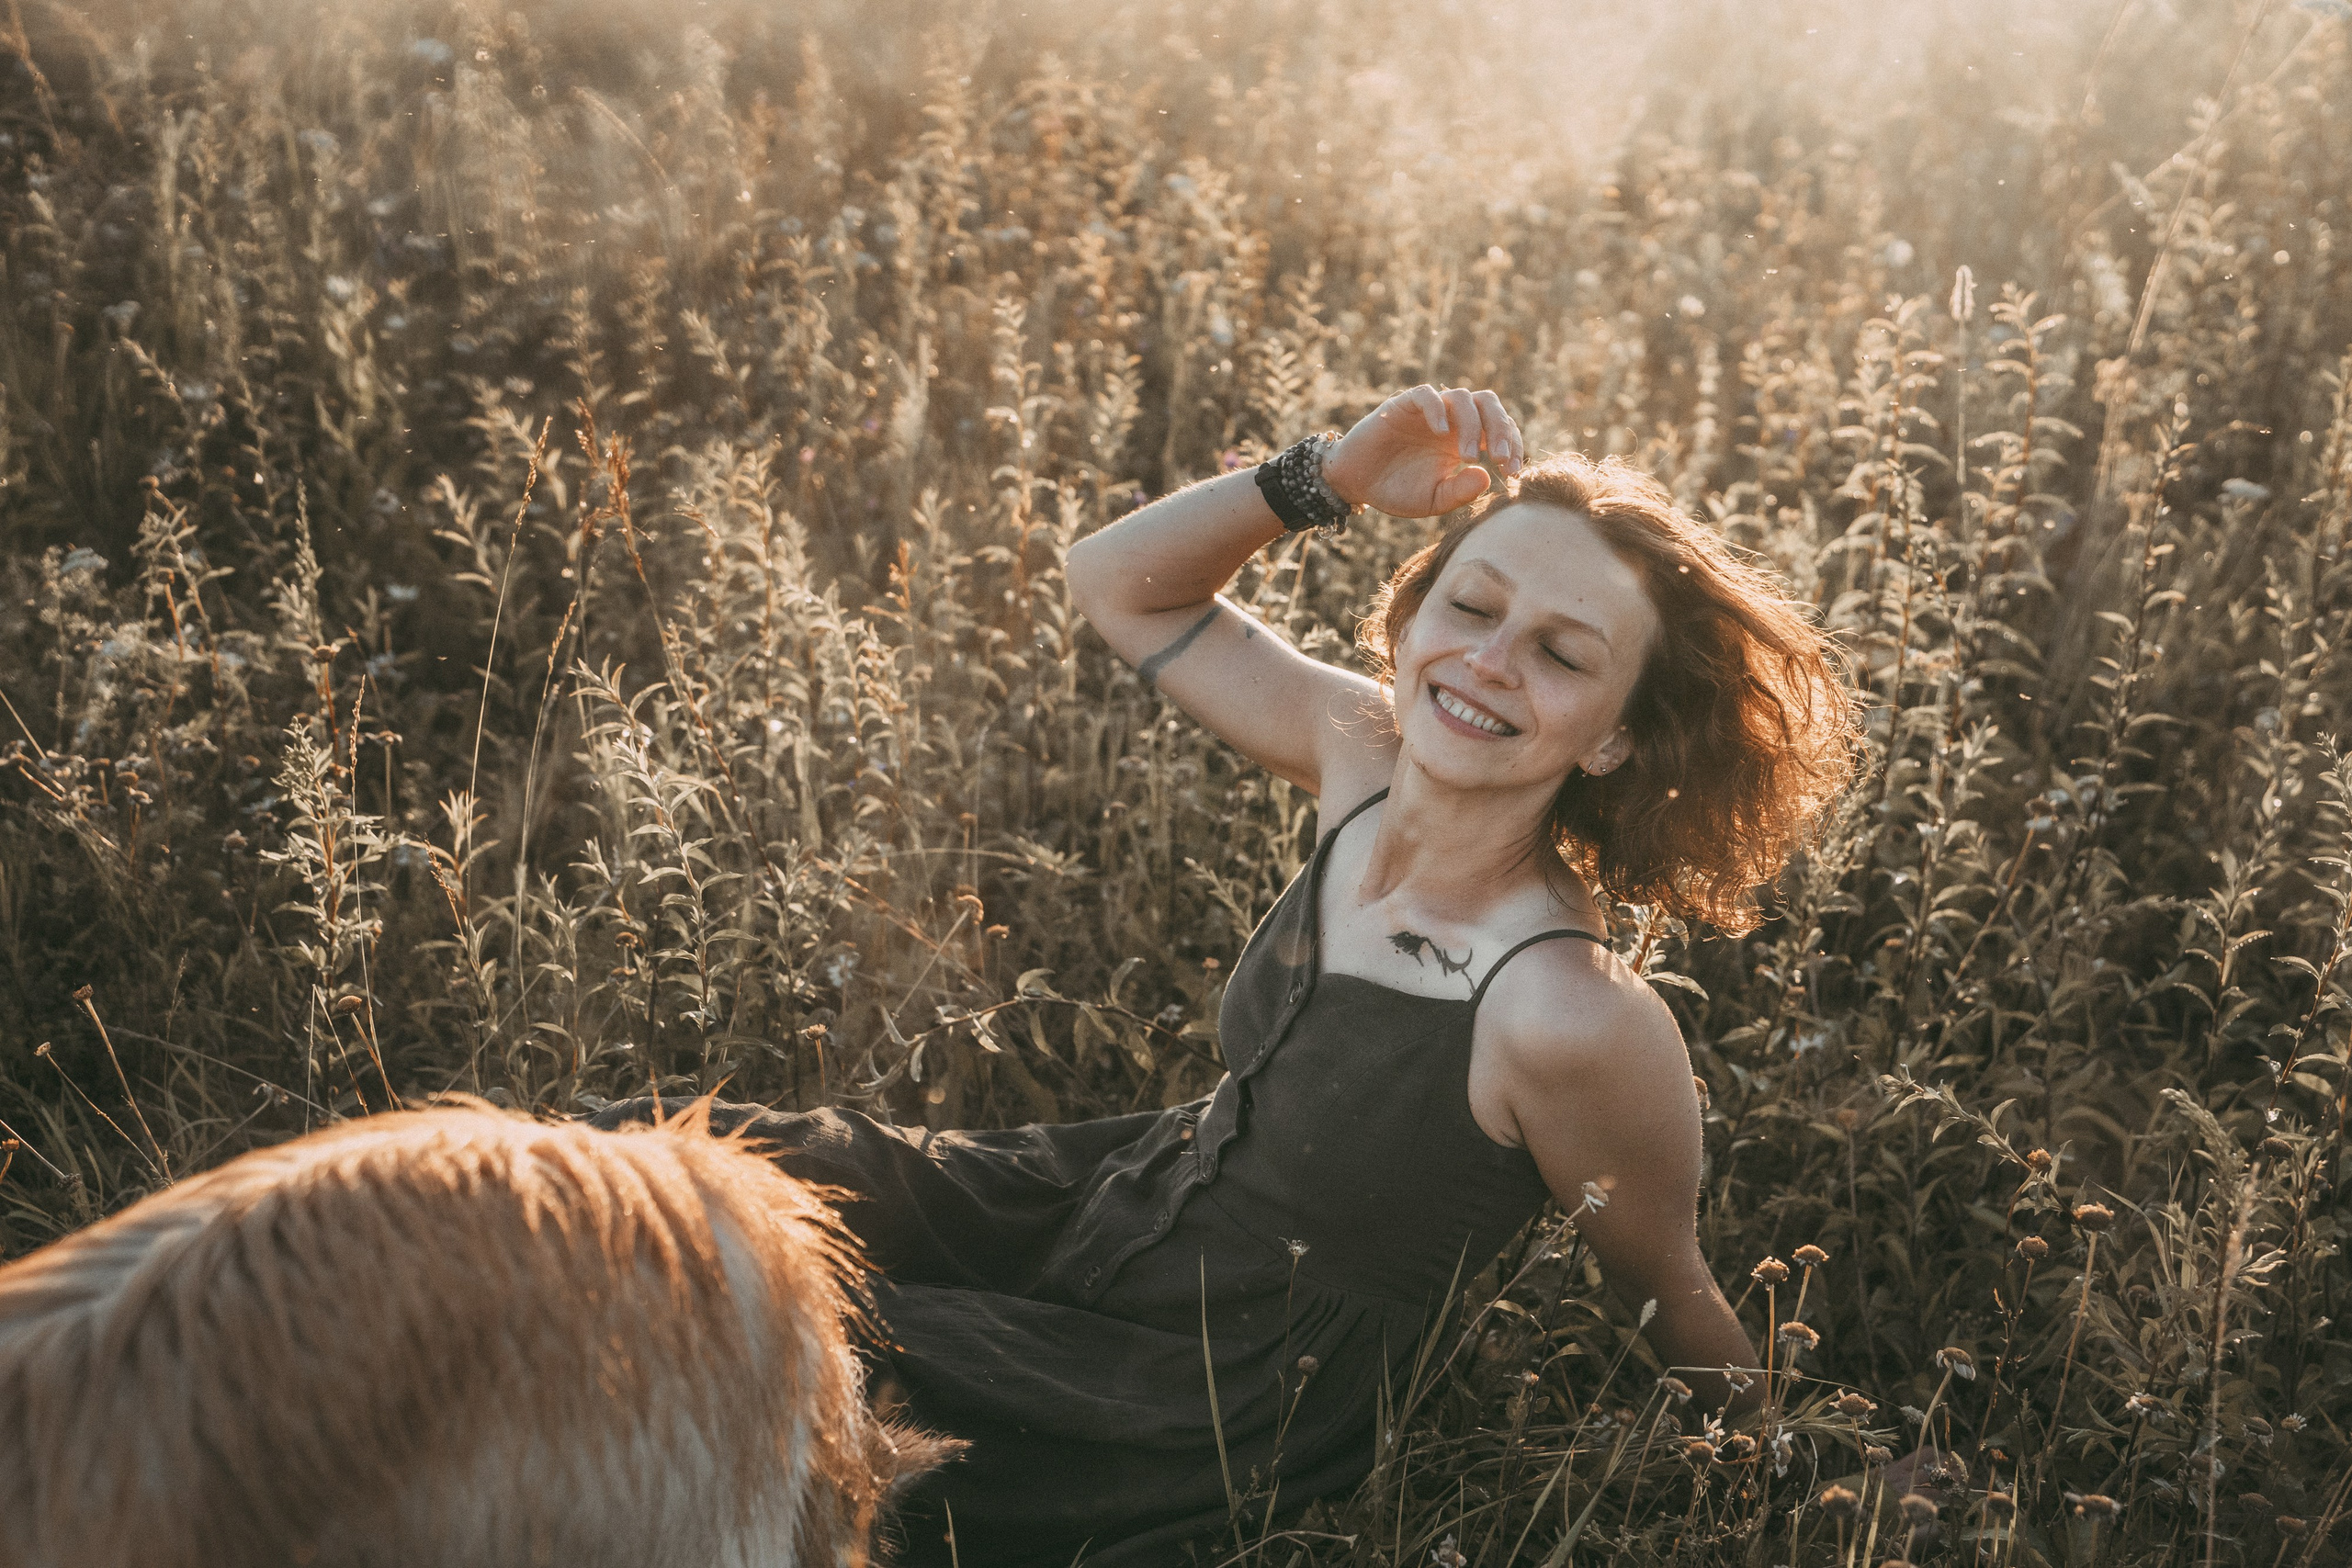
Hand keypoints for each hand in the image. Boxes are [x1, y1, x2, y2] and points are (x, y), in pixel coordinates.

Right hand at [1322, 385, 1523, 518]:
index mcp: (1464, 439)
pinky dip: (1437, 409)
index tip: (1514, 472)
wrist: (1355, 484)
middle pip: (1489, 404)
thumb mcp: (1433, 500)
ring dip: (1473, 425)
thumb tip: (1487, 476)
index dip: (1513, 446)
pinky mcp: (1403, 406)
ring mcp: (1428, 411)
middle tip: (1501, 458)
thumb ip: (1460, 492)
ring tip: (1469, 455)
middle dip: (1502, 429)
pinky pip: (1426, 395)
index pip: (1500, 429)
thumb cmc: (1396, 491)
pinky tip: (1441, 433)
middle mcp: (1451, 420)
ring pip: (1462, 397)